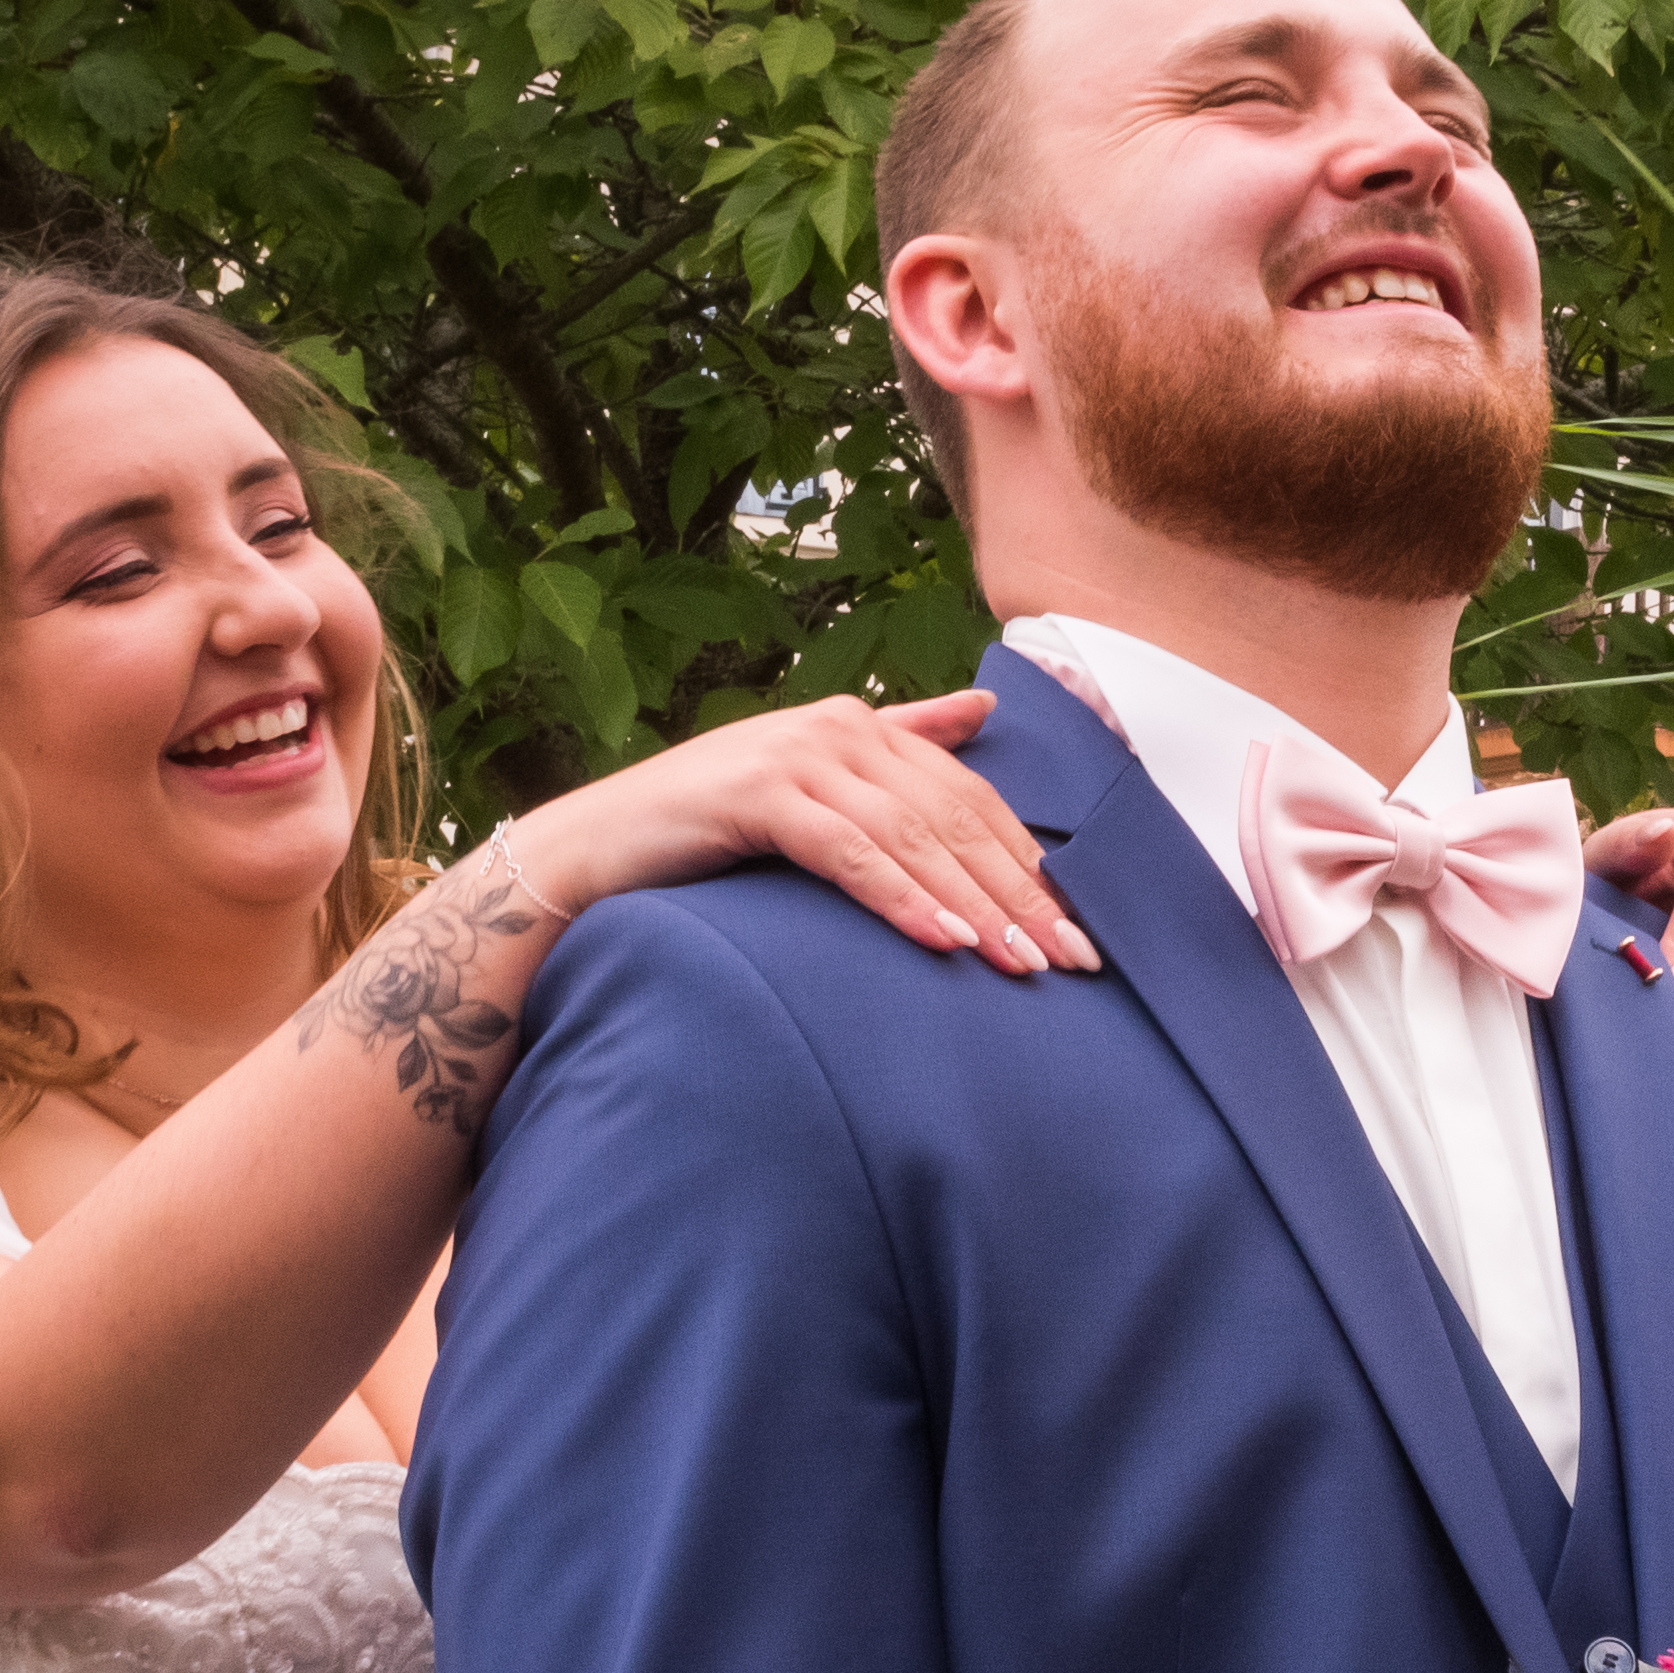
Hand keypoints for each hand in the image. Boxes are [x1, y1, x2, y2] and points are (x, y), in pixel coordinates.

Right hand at [519, 689, 1101, 977]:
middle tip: (1072, 959)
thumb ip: (900, 741)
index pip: (971, 800)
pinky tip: (942, 938)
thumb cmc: (708, 831)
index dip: (1030, 864)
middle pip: (954, 819)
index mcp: (862, 726)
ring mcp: (797, 757)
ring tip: (1020, 963)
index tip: (1079, 929)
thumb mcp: (815, 784)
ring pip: (912, 837)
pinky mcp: (757, 796)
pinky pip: (849, 852)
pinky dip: (901, 896)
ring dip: (973, 904)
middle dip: (1018, 894)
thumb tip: (984, 709)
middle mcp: (838, 729)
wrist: (594, 850)